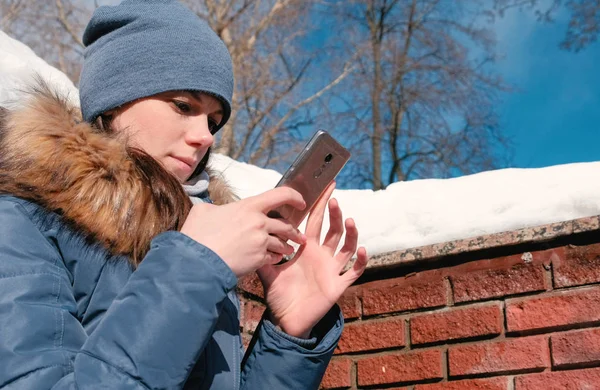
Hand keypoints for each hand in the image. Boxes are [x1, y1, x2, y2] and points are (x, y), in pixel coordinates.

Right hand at [180, 187, 306, 276]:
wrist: (197, 262)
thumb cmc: (197, 235)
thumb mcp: (203, 211)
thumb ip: (216, 208)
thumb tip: (217, 210)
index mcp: (248, 206)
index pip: (280, 194)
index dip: (295, 196)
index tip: (301, 202)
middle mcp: (259, 222)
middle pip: (285, 224)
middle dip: (294, 231)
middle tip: (298, 235)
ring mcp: (261, 242)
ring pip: (282, 243)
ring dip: (287, 246)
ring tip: (288, 250)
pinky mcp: (259, 259)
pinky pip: (274, 258)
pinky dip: (275, 258)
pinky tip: (274, 260)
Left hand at [257, 182, 367, 337]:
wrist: (287, 320)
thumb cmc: (279, 295)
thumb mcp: (268, 272)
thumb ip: (262, 254)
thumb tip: (252, 236)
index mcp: (306, 248)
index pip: (314, 221)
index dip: (319, 205)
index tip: (323, 188)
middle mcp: (321, 255)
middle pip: (331, 229)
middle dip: (333, 212)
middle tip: (332, 197)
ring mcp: (331, 268)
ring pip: (346, 246)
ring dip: (349, 233)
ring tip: (348, 220)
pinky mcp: (338, 284)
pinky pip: (353, 271)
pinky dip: (360, 261)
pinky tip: (362, 249)